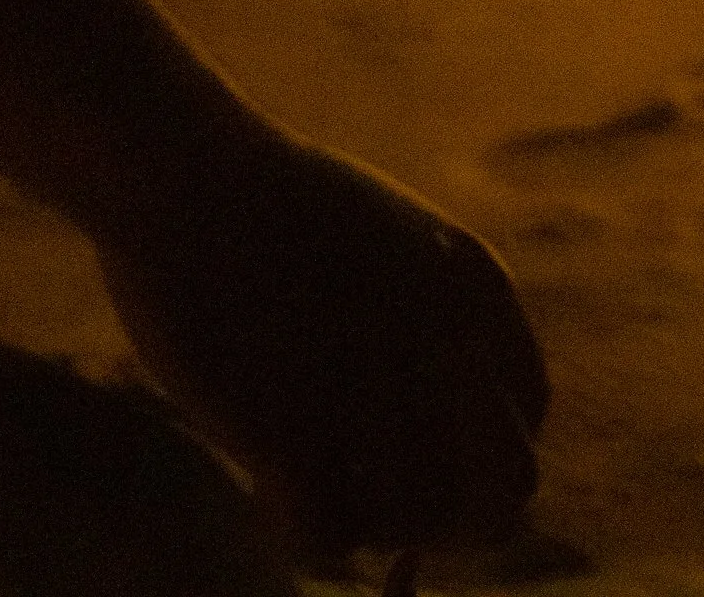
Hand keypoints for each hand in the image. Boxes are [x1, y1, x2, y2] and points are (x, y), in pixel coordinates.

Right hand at [95, 116, 548, 574]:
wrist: (178, 169)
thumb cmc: (255, 195)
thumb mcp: (375, 233)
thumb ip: (419, 319)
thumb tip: (428, 431)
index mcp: (474, 283)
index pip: (525, 415)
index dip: (470, 449)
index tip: (406, 446)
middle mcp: (451, 343)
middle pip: (502, 495)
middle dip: (442, 515)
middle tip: (369, 494)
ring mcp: (384, 393)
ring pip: (413, 525)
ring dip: (361, 520)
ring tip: (298, 476)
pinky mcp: (305, 435)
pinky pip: (330, 535)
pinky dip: (296, 527)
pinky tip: (264, 488)